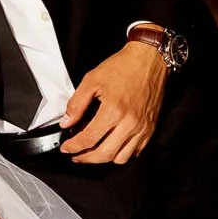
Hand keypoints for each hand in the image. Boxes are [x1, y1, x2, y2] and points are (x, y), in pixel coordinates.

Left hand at [61, 42, 166, 163]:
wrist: (148, 60)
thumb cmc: (124, 67)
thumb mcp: (92, 80)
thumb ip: (76, 103)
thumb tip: (67, 122)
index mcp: (114, 110)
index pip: (89, 139)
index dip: (73, 147)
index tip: (67, 148)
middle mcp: (130, 122)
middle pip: (104, 154)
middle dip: (86, 158)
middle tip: (77, 155)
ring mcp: (142, 127)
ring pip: (121, 158)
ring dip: (104, 158)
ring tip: (94, 152)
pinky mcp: (150, 128)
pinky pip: (136, 151)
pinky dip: (122, 154)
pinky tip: (113, 146)